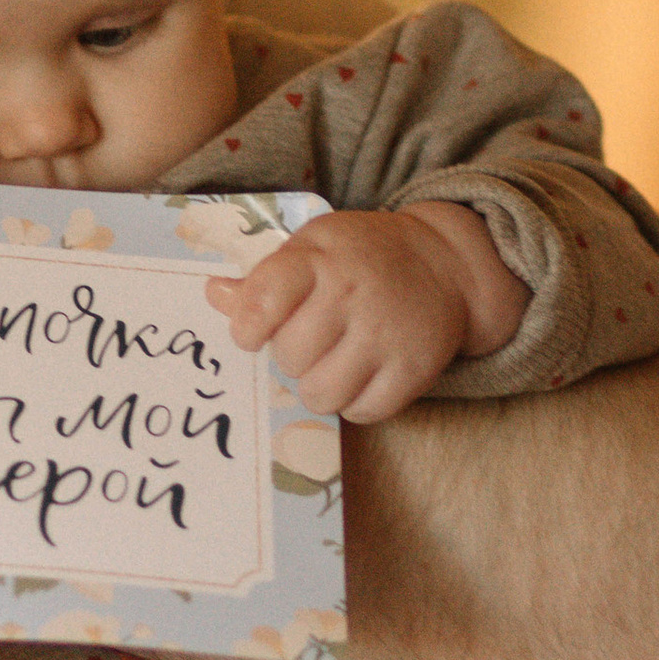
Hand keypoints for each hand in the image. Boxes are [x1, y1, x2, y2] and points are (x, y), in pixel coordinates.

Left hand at [208, 202, 523, 421]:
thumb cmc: (362, 256)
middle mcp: (354, 296)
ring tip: (331, 361)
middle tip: (312, 338)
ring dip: (318, 386)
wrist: (444, 262)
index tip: (251, 333)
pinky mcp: (414, 369)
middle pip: (290, 357)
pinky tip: (361, 375)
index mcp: (319, 260)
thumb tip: (214, 295)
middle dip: (292, 356)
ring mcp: (386, 335)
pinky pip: (362, 412)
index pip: (264, 300)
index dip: (247, 327)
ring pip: (321, 393)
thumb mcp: (312, 247)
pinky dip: (354, 402)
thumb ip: (263, 277)